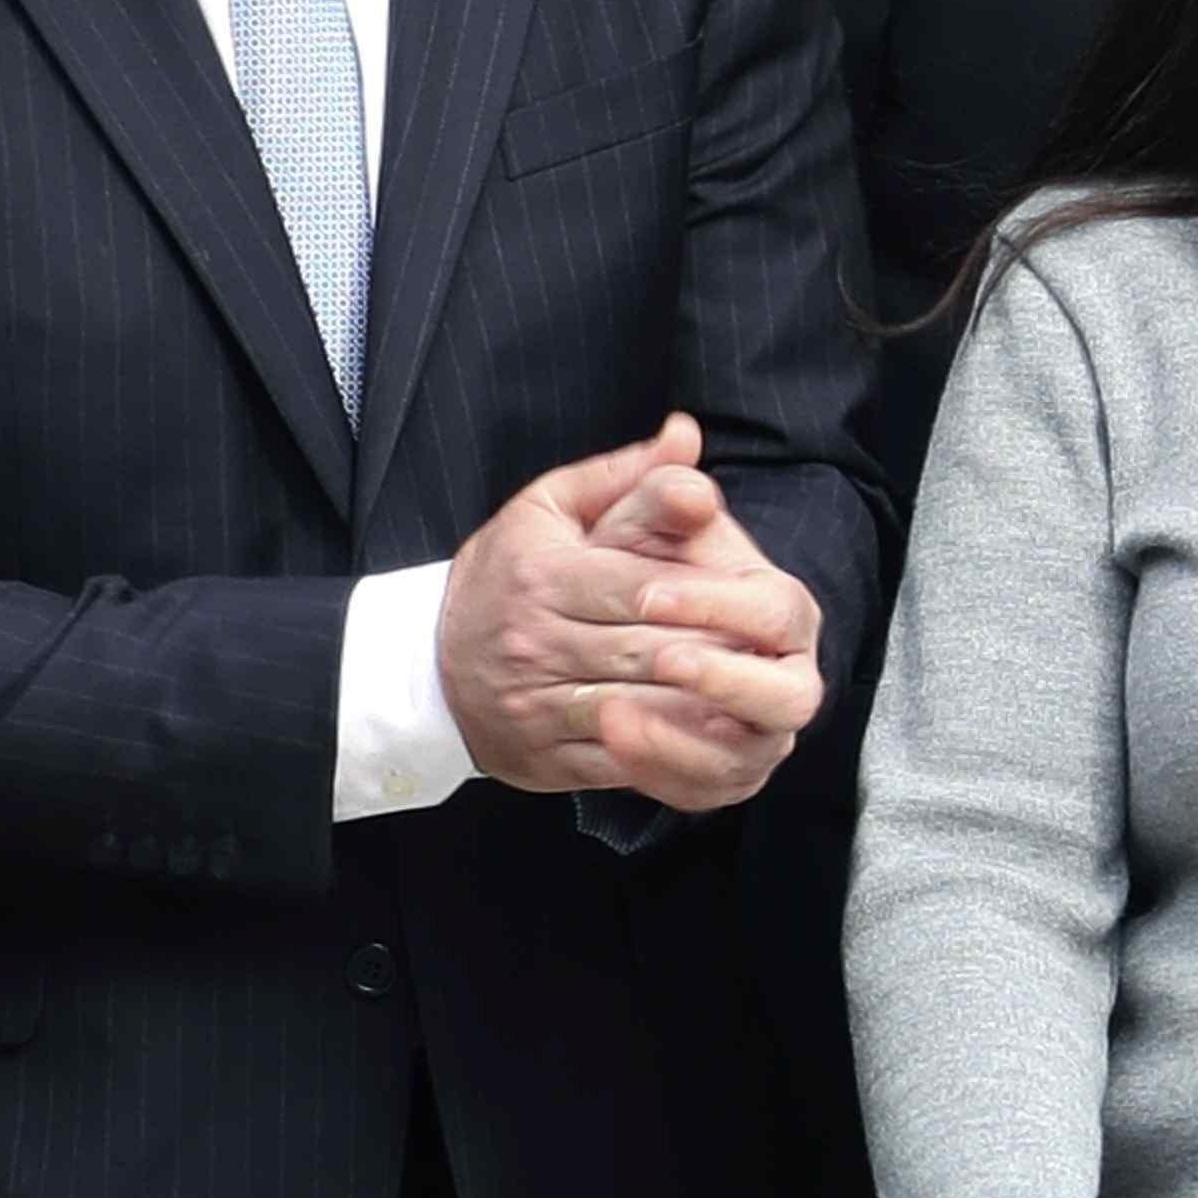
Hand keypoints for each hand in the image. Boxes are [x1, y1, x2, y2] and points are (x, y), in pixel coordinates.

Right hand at [438, 417, 826, 814]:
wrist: (422, 664)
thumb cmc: (503, 575)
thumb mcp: (549, 507)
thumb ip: (624, 475)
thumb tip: (686, 436)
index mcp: (542, 576)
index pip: (638, 587)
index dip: (701, 597)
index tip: (755, 599)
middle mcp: (536, 642)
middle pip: (646, 651)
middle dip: (716, 653)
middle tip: (775, 651)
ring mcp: (537, 705)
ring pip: (638, 710)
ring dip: (702, 708)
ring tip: (755, 697)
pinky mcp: (544, 755)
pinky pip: (617, 761)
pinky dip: (669, 753)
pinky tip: (712, 739)